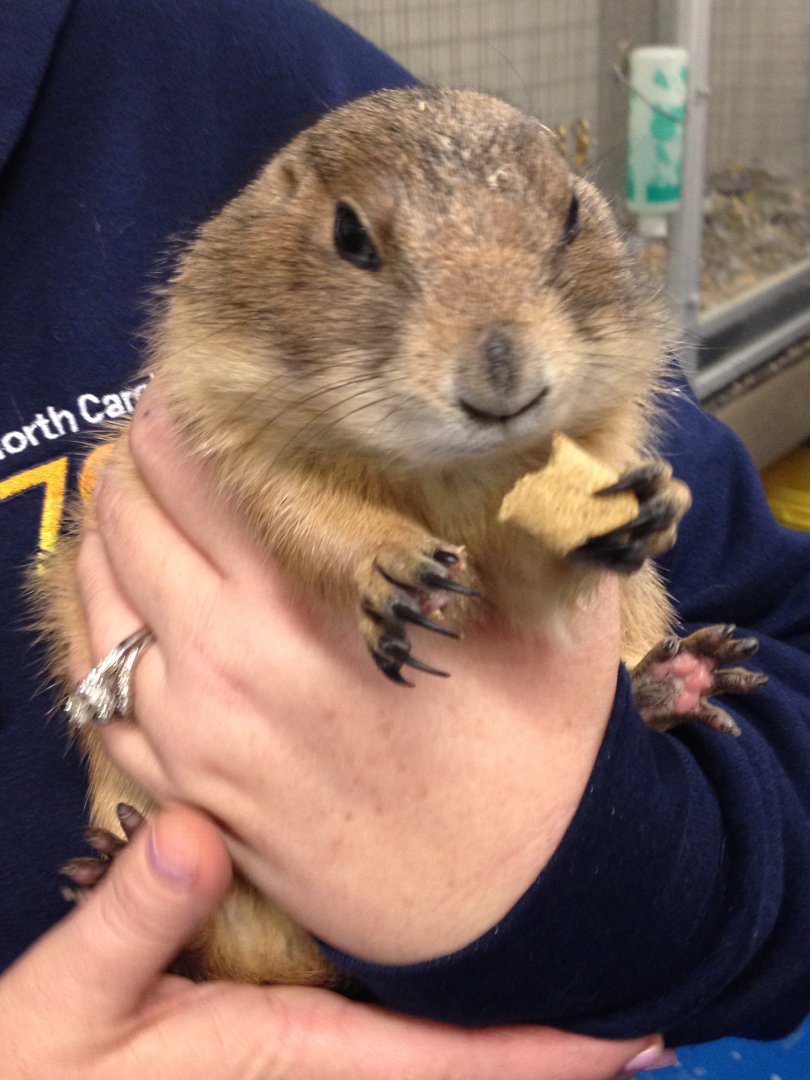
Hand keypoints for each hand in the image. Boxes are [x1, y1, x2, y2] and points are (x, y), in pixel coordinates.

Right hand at [3, 804, 668, 1079]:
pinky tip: (457, 973)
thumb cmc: (35, 1075)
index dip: (543, 1058)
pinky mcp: (270, 1040)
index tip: (630, 1039)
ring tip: (572, 986)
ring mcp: (297, 1059)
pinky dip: (442, 1015)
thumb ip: (129, 924)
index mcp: (287, 1051)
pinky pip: (382, 1032)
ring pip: (425, 1049)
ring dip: (502, 1031)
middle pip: (455, 1064)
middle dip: (546, 1049)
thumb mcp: (64, 1004)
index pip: (442, 1062)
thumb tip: (197, 834)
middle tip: (635, 1003)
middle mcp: (311, 1064)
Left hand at [79, 385, 622, 963]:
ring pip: (95, 605)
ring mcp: (192, 732)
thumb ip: (532, 515)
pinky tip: (118, 608)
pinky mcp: (187, 793)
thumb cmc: (538, 759)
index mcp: (302, 602)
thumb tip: (527, 433)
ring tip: (128, 503)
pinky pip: (96, 699)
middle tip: (161, 433)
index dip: (179, 406)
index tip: (192, 380)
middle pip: (127, 522)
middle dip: (134, 462)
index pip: (194, 468)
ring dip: (103, 540)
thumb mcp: (557, 620)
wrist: (514, 904)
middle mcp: (223, 659)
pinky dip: (95, 635)